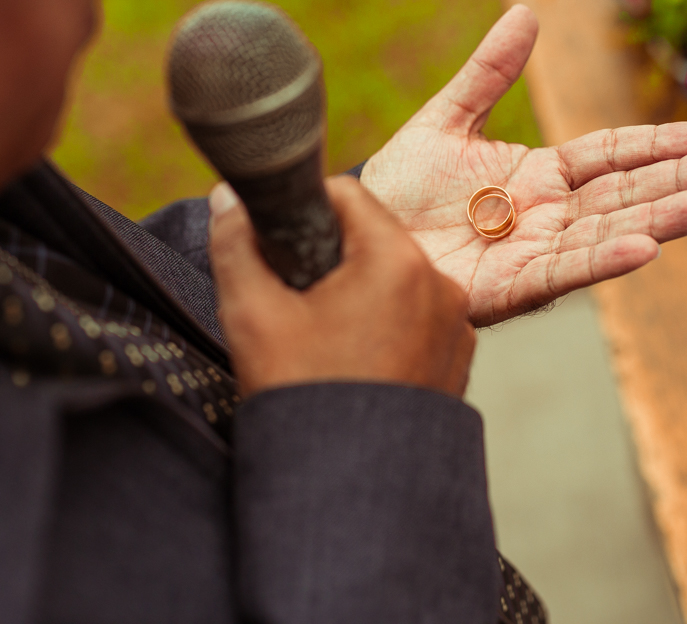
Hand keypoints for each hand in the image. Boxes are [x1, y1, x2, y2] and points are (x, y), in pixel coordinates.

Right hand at [208, 177, 476, 397]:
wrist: (346, 490)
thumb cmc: (301, 397)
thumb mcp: (253, 316)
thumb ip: (235, 245)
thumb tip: (227, 198)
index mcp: (397, 260)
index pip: (347, 195)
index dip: (303, 209)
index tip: (278, 244)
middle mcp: (442, 284)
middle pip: (375, 238)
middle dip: (333, 257)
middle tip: (295, 302)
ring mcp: (457, 324)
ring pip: (397, 281)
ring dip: (361, 294)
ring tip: (324, 340)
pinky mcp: (460, 359)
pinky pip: (419, 319)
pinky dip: (388, 328)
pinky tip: (356, 362)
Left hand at [362, 5, 686, 326]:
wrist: (349, 237)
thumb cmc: (399, 187)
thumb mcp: (446, 120)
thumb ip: (488, 73)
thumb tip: (525, 13)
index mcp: (541, 175)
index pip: (614, 155)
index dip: (660, 144)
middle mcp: (548, 215)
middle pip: (625, 193)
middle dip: (681, 179)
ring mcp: (533, 253)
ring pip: (607, 233)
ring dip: (659, 220)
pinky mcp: (508, 289)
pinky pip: (562, 273)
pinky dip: (601, 261)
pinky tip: (643, 248)